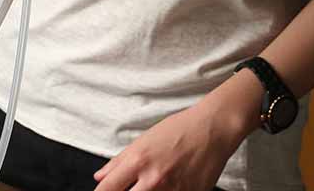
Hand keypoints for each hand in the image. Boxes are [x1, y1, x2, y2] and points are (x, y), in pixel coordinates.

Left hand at [93, 78, 257, 190]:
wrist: (213, 130)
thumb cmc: (179, 130)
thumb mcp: (143, 140)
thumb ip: (119, 162)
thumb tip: (100, 177)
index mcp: (138, 162)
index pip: (107, 190)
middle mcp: (153, 180)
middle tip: (130, 187)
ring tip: (152, 185)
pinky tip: (167, 187)